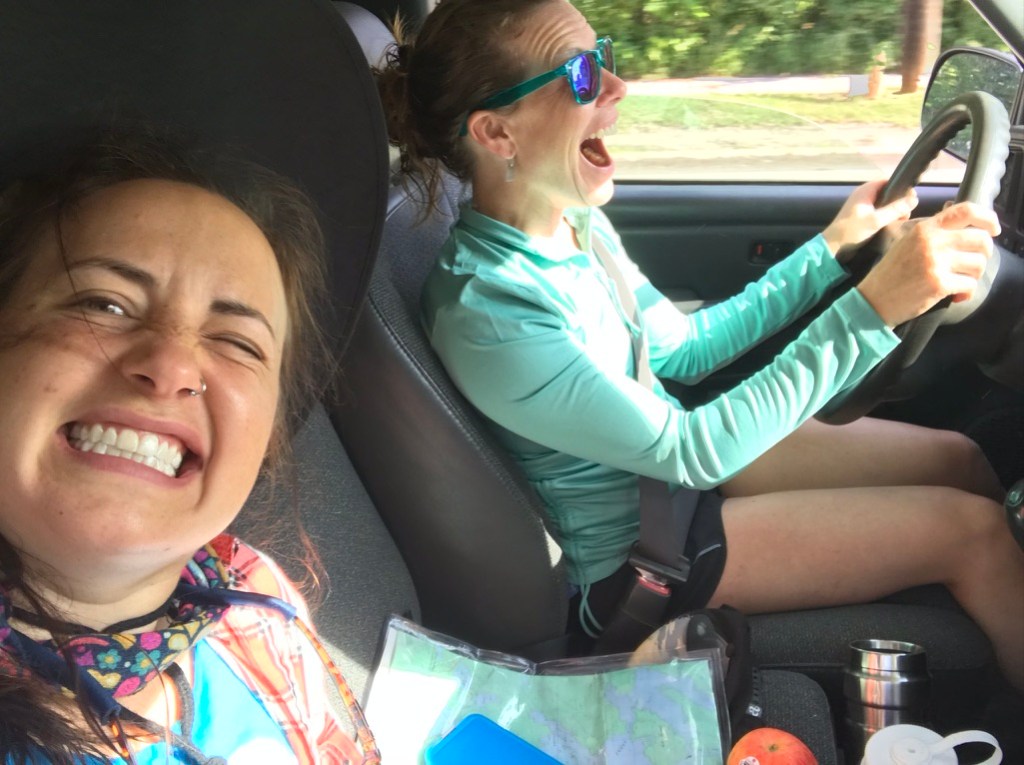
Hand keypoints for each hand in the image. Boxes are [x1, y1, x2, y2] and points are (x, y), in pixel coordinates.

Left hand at [822, 180, 917, 261]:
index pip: (888, 181)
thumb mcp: (876, 220)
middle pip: (888, 193)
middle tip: (906, 214)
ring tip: (902, 221)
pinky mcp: (862, 217)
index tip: (911, 199)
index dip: (901, 188)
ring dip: (894, 211)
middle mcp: (864, 195)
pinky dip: (887, 217)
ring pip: (885, 204)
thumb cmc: (852, 231)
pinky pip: (879, 213)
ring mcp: (863, 206)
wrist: (833, 247)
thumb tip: (914, 199)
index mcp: (866, 190)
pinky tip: (893, 225)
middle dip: (899, 202)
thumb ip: (895, 209)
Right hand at [857, 202, 1000, 326]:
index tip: (993, 229)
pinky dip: (966, 293)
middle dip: (984, 254)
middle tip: (974, 263)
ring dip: (974, 275)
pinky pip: (969, 285)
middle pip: (981, 239)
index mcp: (925, 228)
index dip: (988, 218)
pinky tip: (956, 296)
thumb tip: (956, 212)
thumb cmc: (891, 272)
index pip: (966, 211)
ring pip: (978, 264)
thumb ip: (932, 229)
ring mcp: (936, 262)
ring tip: (961, 281)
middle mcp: (932, 241)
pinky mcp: (939, 284)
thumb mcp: (907, 241)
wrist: (874, 299)